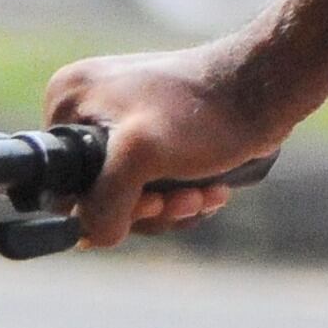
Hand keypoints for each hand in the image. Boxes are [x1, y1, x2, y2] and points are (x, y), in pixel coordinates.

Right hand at [45, 43, 286, 248]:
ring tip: (204, 193)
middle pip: (98, 196)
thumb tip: (93, 236)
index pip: (62, 185)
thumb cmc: (205, 112)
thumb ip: (103, 202)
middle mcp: (88, 109)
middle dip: (147, 208)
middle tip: (183, 198)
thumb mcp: (139, 155)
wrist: (265, 91)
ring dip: (170, 208)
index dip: (104, 206)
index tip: (150, 199)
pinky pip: (153, 187)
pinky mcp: (155, 137)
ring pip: (129, 197)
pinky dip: (180, 198)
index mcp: (68, 101)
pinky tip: (210, 190)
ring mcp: (122, 123)